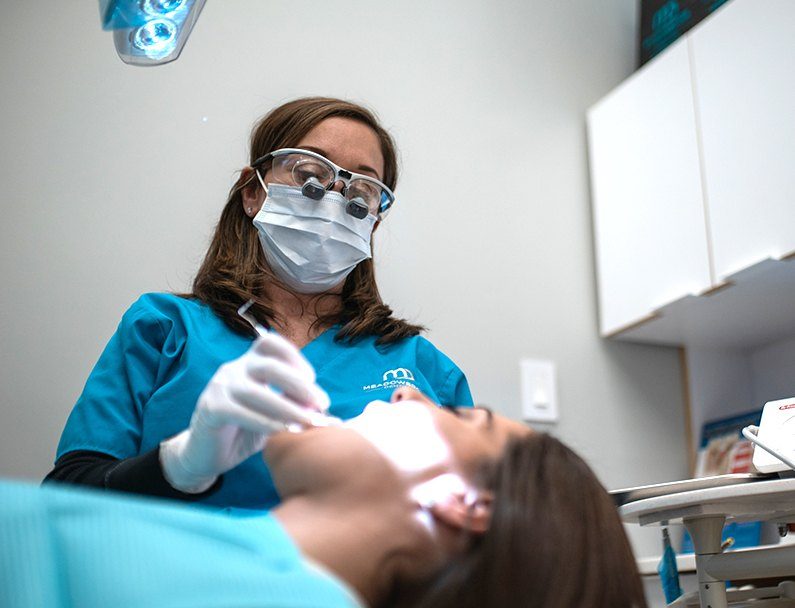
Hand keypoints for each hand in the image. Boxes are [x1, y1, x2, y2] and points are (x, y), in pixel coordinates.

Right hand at [160, 332, 329, 492]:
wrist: (206, 454)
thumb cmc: (245, 429)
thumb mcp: (273, 414)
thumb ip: (294, 407)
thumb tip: (333, 417)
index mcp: (249, 363)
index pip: (270, 343)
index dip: (294, 356)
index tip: (313, 380)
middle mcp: (233, 368)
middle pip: (269, 366)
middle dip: (300, 385)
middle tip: (322, 404)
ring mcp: (220, 387)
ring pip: (257, 391)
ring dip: (288, 407)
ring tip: (309, 422)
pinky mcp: (211, 409)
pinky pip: (241, 412)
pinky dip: (266, 422)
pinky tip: (284, 431)